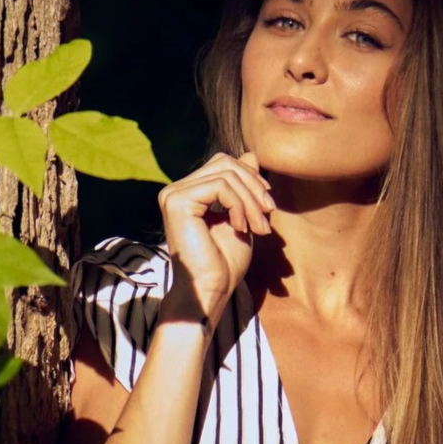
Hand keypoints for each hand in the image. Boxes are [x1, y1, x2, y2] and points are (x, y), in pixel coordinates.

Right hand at [157, 151, 274, 326]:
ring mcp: (173, 194)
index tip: (268, 207)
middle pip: (225, 163)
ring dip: (251, 200)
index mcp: (189, 193)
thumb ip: (244, 187)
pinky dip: (239, 205)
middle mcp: (176, 190)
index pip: (224, 164)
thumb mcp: (243, 216)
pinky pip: (220, 186)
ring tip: (260, 227)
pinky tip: (241, 227)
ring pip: (226, 174)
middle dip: (253, 186)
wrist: (212, 290)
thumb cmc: (225, 262)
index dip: (251, 178)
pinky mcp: (176, 201)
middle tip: (268, 215)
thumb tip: (251, 153)